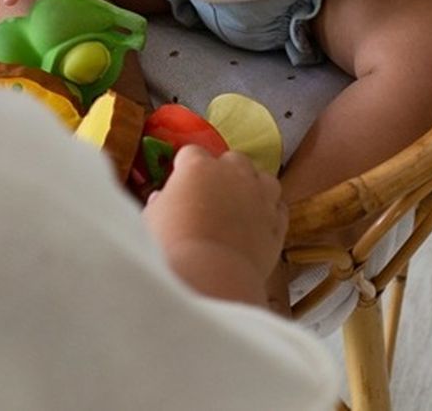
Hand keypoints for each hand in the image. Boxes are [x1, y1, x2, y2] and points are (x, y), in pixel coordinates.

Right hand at [142, 146, 287, 305]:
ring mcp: (259, 195)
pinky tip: (260, 223)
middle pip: (232, 159)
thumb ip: (160, 204)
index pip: (192, 153)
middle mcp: (233, 173)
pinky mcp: (277, 221)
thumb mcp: (152, 221)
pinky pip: (279, 207)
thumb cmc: (173, 248)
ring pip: (263, 178)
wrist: (210, 278)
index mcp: (198, 167)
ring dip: (253, 186)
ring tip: (242, 204)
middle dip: (224, 172)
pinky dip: (271, 212)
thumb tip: (160, 200)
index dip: (186, 167)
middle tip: (212, 195)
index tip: (182, 181)